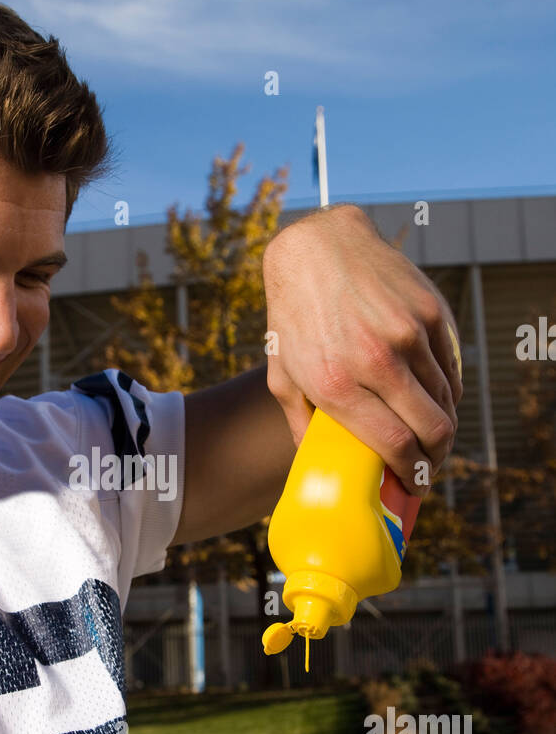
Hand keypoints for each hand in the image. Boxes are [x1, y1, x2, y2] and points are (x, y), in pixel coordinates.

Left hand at [263, 204, 461, 493]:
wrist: (318, 248)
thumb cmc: (294, 317)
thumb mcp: (282, 375)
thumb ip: (302, 425)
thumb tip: (317, 466)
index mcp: (337, 384)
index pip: (395, 445)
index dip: (411, 474)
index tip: (413, 485)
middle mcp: (377, 361)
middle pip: (433, 430)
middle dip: (436, 458)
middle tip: (429, 466)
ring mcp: (409, 334)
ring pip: (447, 401)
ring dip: (444, 424)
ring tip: (431, 433)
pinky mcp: (430, 312)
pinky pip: (451, 367)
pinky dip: (448, 390)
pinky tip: (435, 398)